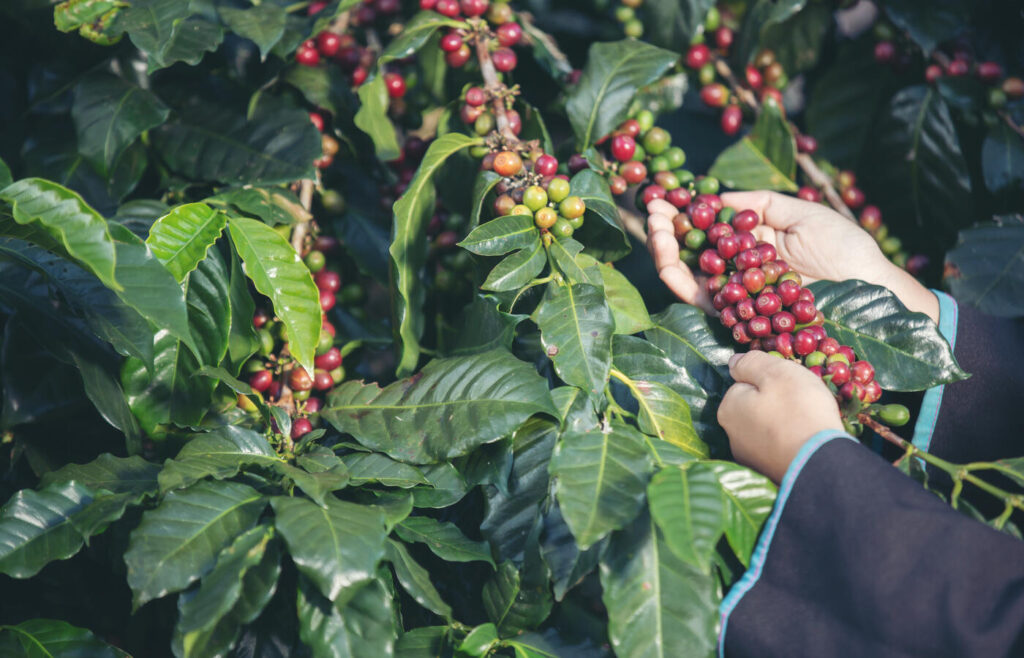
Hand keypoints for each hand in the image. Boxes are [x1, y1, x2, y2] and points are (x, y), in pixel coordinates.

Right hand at [646, 191, 938, 321]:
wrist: (870, 289)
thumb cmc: (845, 249)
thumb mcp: (802, 213)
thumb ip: (760, 204)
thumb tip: (716, 196)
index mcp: (752, 242)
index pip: (707, 225)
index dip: (683, 211)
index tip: (664, 194)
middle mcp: (738, 268)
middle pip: (690, 250)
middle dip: (666, 229)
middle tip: (651, 209)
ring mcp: (736, 293)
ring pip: (688, 275)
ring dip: (664, 253)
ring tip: (655, 230)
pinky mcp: (739, 317)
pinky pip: (702, 302)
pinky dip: (681, 283)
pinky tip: (668, 263)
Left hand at [719, 351, 844, 482]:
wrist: (822, 464)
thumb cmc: (798, 411)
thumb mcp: (776, 372)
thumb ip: (752, 363)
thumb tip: (734, 362)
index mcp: (728, 409)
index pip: (745, 384)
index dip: (769, 381)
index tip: (790, 386)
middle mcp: (732, 436)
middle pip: (755, 407)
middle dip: (776, 404)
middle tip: (803, 404)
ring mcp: (750, 459)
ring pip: (768, 429)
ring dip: (784, 424)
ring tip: (808, 424)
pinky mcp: (769, 474)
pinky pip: (780, 449)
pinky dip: (791, 444)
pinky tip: (807, 444)